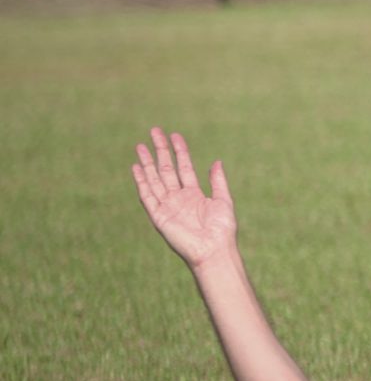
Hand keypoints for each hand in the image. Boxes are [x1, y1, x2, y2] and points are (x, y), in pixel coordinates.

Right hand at [131, 127, 236, 270]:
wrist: (213, 249)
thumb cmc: (222, 229)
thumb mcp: (223, 200)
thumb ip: (218, 181)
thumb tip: (216, 161)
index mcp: (194, 194)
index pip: (183, 166)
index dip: (179, 151)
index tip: (175, 135)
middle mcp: (178, 198)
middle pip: (166, 169)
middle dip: (160, 150)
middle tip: (154, 131)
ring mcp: (167, 205)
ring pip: (154, 179)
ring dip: (147, 163)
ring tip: (141, 146)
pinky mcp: (158, 215)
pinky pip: (147, 195)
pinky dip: (141, 181)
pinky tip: (137, 167)